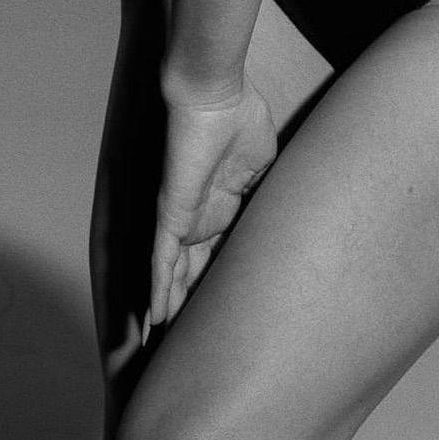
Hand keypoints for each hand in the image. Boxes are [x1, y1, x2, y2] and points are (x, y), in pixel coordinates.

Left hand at [149, 79, 278, 329]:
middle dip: (191, 305)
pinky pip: (160, 260)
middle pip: (192, 273)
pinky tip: (155, 318)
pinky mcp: (170, 215)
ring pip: (172, 275)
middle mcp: (198, 218)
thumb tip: (284, 221)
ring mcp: (181, 218)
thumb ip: (267, 195)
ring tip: (164, 344)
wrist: (216, 95)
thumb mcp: (264, 167)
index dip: (217, 285)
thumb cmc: (240, 119)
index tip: (224, 314)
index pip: (218, 256)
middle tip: (190, 342)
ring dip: (171, 308)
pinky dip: (158, 289)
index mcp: (221, 207)